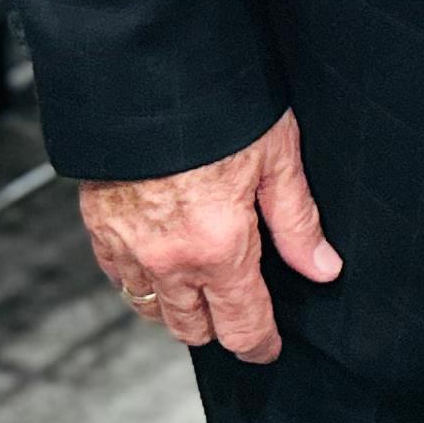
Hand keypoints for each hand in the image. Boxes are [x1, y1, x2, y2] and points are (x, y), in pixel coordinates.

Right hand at [80, 111, 343, 361]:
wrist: (142, 74)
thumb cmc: (213, 107)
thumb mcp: (275, 155)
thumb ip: (297, 222)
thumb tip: (323, 268)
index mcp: (220, 248)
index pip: (242, 327)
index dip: (260, 345)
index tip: (268, 347)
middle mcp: (170, 260)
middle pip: (194, 329)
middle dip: (220, 326)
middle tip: (240, 306)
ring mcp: (129, 249)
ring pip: (153, 310)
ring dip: (179, 307)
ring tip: (201, 285)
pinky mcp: (100, 229)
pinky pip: (121, 279)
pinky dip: (142, 279)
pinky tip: (161, 257)